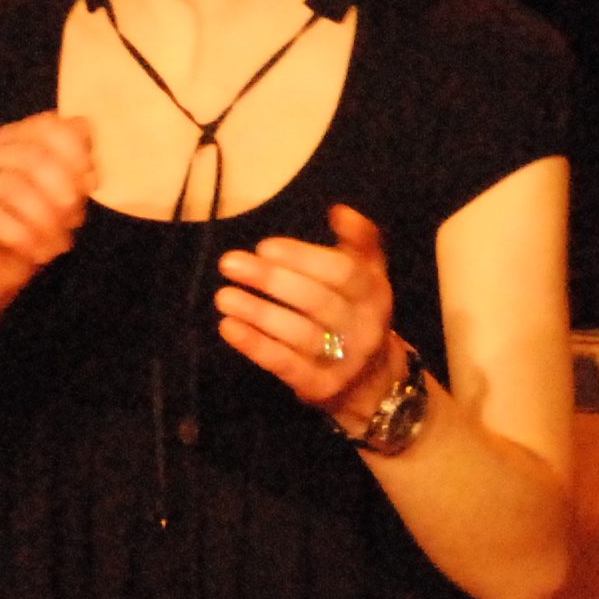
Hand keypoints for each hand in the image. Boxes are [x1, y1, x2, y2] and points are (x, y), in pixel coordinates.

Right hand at [0, 113, 94, 316]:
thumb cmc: (24, 238)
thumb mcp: (61, 202)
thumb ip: (73, 166)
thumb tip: (83, 125)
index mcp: (11, 141)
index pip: (48, 126)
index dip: (77, 156)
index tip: (88, 189)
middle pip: (33, 156)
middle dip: (62, 195)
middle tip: (71, 224)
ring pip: (11, 185)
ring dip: (43, 221)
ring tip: (52, 247)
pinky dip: (19, 235)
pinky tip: (30, 250)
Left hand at [215, 202, 399, 414]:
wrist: (373, 383)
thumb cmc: (356, 315)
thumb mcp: (367, 277)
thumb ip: (358, 242)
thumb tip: (340, 211)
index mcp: (375, 294)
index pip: (343, 273)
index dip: (304, 258)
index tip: (265, 246)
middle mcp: (365, 328)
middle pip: (318, 302)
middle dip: (272, 280)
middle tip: (230, 263)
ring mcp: (344, 362)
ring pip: (300, 335)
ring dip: (258, 313)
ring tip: (223, 295)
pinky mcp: (320, 387)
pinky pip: (285, 364)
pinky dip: (255, 345)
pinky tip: (228, 326)